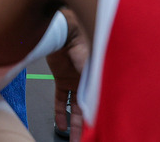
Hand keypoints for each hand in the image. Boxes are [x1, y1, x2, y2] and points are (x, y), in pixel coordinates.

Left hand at [46, 9, 88, 140]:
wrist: (61, 28)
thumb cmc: (78, 37)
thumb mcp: (88, 56)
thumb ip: (91, 70)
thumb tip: (95, 85)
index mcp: (97, 78)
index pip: (99, 102)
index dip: (99, 117)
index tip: (100, 129)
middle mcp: (87, 82)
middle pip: (88, 110)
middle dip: (86, 127)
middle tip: (85, 140)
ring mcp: (74, 82)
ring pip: (74, 108)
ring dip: (73, 124)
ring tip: (73, 139)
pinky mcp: (61, 80)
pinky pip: (60, 100)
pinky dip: (59, 112)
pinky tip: (60, 125)